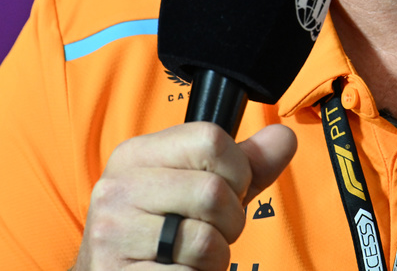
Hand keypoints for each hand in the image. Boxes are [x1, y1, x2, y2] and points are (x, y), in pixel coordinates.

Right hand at [71, 122, 296, 269]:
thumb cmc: (159, 232)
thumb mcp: (196, 188)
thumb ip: (244, 165)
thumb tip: (283, 138)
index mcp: (136, 155)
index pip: (211, 140)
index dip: (237, 171)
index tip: (227, 192)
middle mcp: (117, 188)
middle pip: (213, 192)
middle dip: (229, 223)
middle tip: (209, 233)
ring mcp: (113, 234)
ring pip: (205, 242)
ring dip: (215, 259)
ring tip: (192, 257)